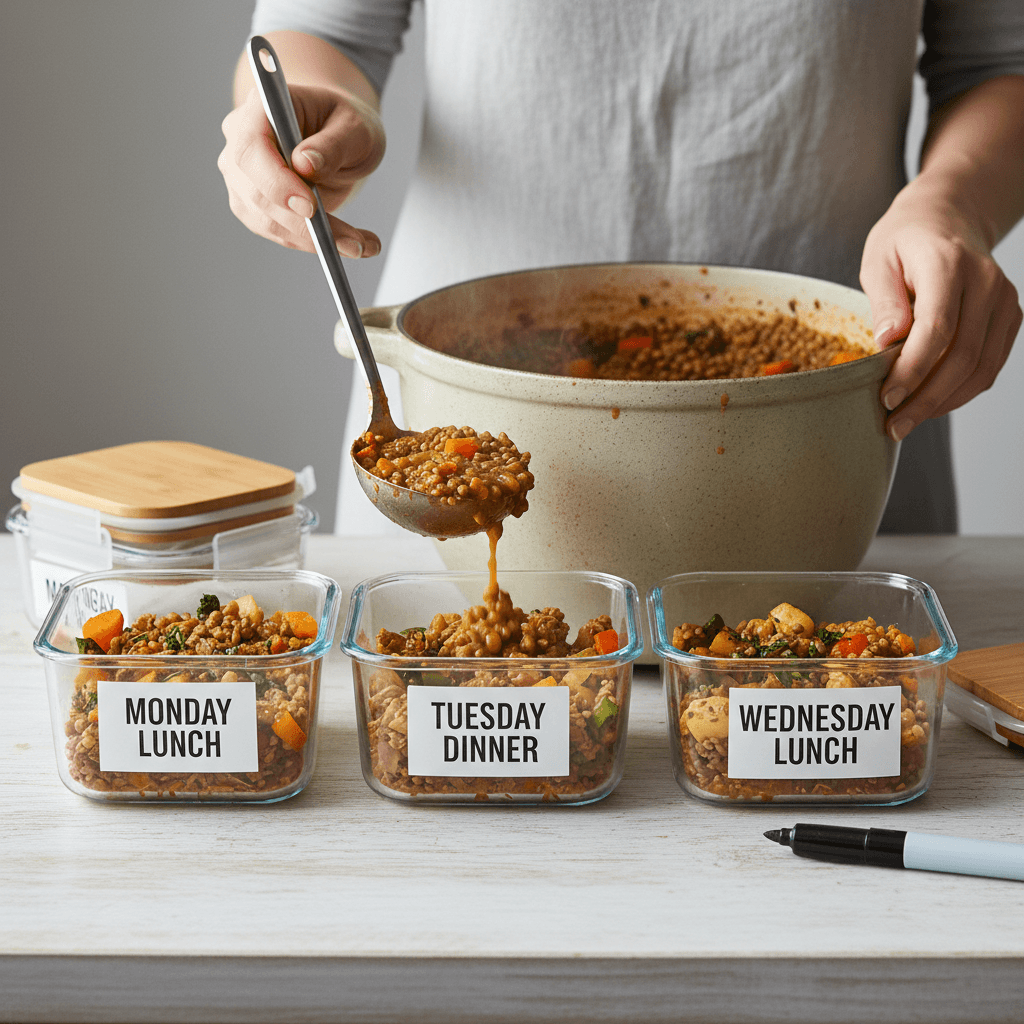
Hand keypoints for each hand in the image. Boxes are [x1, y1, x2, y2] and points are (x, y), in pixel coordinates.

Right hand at [218, 84, 384, 256]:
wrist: (339, 136)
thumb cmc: (345, 123)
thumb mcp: (355, 127)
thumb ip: (333, 144)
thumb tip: (305, 164)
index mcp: (261, 108)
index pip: (251, 149)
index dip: (276, 182)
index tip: (310, 207)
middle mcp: (241, 141)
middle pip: (258, 193)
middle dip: (305, 225)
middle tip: (353, 242)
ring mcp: (242, 176)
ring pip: (269, 221)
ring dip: (316, 241)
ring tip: (362, 245)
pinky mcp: (253, 205)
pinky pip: (279, 233)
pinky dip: (313, 243)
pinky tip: (346, 243)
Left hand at [859, 180, 1020, 440]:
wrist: (948, 217)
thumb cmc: (903, 242)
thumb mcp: (879, 260)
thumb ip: (884, 301)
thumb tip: (886, 342)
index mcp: (949, 264)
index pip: (937, 327)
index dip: (912, 369)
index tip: (885, 398)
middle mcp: (986, 282)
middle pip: (962, 355)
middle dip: (926, 398)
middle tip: (893, 426)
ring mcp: (1004, 300)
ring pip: (982, 367)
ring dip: (944, 403)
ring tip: (907, 422)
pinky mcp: (1010, 316)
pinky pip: (990, 365)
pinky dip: (961, 391)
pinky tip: (931, 404)